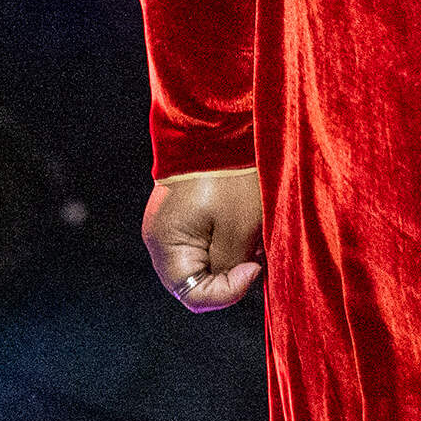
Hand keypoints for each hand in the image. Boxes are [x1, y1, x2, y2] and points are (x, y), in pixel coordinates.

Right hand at [143, 169, 263, 310]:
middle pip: (199, 280)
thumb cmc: (229, 176)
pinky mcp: (185, 212)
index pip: (195, 297)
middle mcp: (161, 239)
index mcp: (166, 245)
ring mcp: (172, 224)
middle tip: (258, 253)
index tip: (254, 267)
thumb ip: (229, 267)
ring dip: (232, 256)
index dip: (229, 291)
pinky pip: (206, 241)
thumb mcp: (237, 228)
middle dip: (232, 273)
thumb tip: (229, 282)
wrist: (219, 122)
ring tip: (254, 234)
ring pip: (206, 262)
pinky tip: (247, 224)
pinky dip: (228, 240)